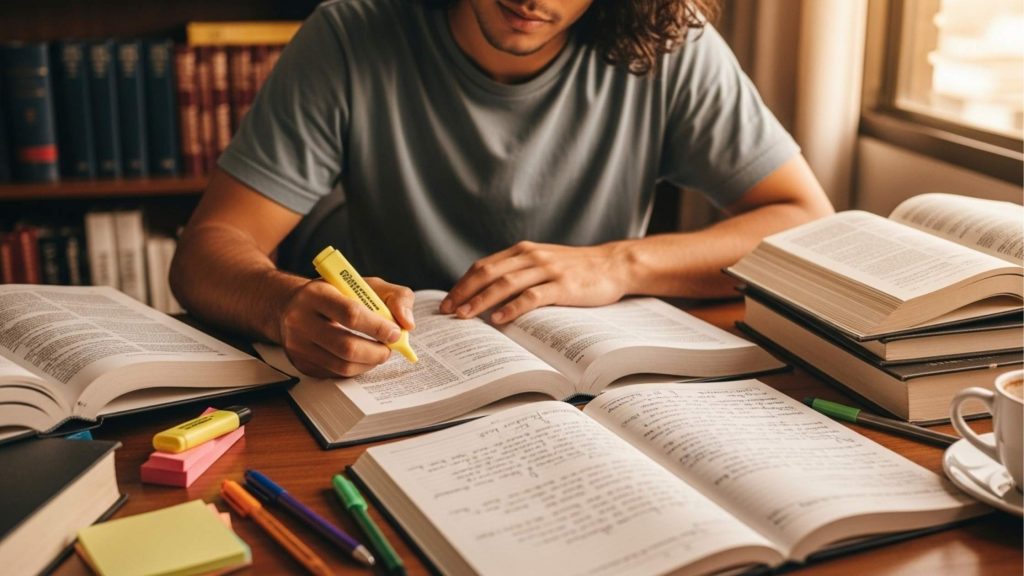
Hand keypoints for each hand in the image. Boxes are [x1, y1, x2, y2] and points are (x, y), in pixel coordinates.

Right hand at [278, 277, 415, 377]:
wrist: (295, 305)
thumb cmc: (338, 293)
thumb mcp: (367, 284)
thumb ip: (396, 297)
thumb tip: (407, 324)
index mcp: (316, 294)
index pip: (351, 314)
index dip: (378, 327)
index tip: (395, 332)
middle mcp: (300, 320)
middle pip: (346, 347)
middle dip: (376, 352)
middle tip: (389, 348)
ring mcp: (297, 345)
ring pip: (342, 366)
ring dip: (369, 363)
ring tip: (379, 353)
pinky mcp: (300, 363)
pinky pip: (335, 374)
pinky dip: (356, 369)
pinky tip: (362, 358)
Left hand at [439, 241, 630, 323]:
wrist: (613, 265)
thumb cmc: (577, 269)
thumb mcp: (544, 263)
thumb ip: (519, 272)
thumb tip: (489, 294)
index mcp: (523, 251)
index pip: (484, 265)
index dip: (463, 283)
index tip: (448, 301)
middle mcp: (531, 256)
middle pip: (489, 273)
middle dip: (465, 292)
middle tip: (448, 311)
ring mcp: (547, 270)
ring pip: (505, 284)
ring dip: (482, 300)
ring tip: (465, 316)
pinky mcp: (562, 286)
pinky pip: (532, 296)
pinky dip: (513, 307)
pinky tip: (500, 319)